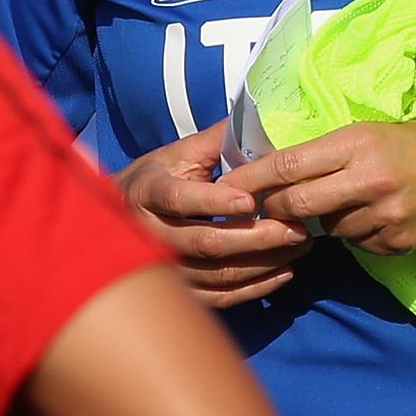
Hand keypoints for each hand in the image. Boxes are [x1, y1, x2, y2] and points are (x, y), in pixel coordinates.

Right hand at [115, 121, 314, 307]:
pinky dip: (255, 288)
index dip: (214, 201)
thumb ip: (216, 141)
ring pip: (217, 274)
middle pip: (205, 243)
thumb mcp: (178, 153)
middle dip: (256, 238)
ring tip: (299, 246)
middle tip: (296, 229)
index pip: (181, 199)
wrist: (117, 220)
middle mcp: (151, 234)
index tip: (250, 200)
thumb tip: (258, 118)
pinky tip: (284, 271)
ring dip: (263, 263)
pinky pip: (219, 297)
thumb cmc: (158, 178)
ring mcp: (164, 268)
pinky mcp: (180, 290)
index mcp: (149, 192)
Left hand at [218, 121, 415, 255]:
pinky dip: (358, 234)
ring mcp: (386, 213)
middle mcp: (370, 179)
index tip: (226, 187)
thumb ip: (318, 155)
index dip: (252, 179)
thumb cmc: (398, 143)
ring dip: (327, 220)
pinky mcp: (400, 240)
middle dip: (277, 209)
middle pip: (298, 205)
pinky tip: (375, 216)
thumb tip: (268, 177)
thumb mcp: (359, 134)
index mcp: (355, 143)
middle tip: (271, 207)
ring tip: (350, 201)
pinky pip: (358, 244)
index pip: (289, 164)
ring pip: (328, 229)